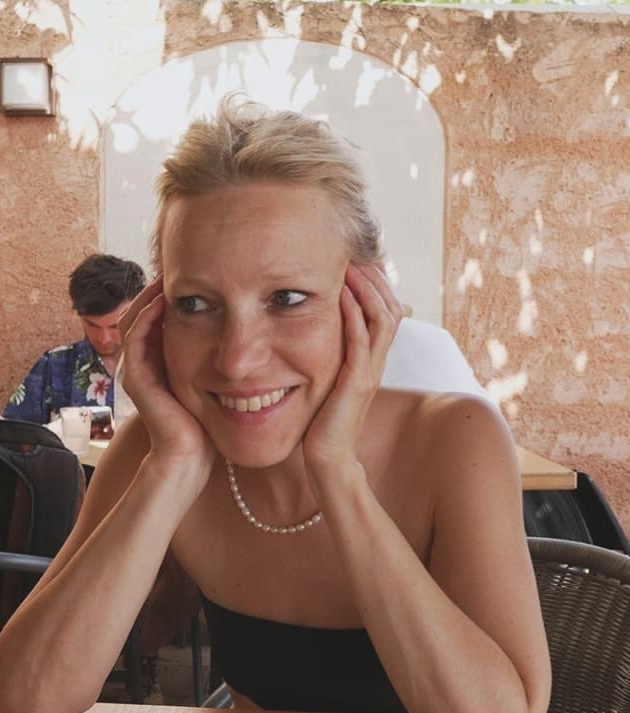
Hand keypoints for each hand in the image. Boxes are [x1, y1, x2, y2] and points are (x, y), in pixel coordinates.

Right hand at [119, 276, 215, 480]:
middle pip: (142, 308)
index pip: (158, 313)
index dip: (174, 290)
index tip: (198, 271)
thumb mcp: (216, 379)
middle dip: (161, 285)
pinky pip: (136, 337)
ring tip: (172, 273)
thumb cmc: (209, 424)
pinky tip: (168, 299)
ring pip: (135, 317)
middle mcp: (142, 361)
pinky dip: (149, 315)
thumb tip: (248, 330)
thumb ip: (220, 355)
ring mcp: (135, 369)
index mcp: (158, 359)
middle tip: (179, 263)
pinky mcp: (136, 379)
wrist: (191, 459)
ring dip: (152, 293)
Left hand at [303, 263, 401, 470]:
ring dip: (366, 288)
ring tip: (349, 265)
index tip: (355, 260)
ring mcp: (370, 371)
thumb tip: (319, 332)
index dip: (376, 284)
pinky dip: (353, 314)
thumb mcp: (331, 379)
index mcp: (372, 359)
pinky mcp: (356, 383)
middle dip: (374, 278)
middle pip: (392, 307)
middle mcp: (377, 362)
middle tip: (354, 254)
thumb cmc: (323, 420)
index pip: (387, 310)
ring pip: (383, 318)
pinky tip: (338, 295)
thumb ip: (333, 355)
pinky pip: (361, 341)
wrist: (327, 458)